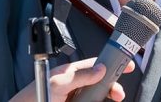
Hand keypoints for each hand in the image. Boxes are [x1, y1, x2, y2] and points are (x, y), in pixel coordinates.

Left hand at [9, 58, 134, 101]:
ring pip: (99, 95)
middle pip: (101, 82)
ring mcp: (76, 97)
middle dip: (113, 85)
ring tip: (114, 99)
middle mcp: (76, 85)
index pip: (97, 64)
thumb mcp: (58, 82)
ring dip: (108, 96)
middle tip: (119, 93)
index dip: (112, 63)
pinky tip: (105, 101)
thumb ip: (80, 74)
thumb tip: (101, 69)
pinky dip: (101, 101)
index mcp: (72, 72)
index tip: (127, 64)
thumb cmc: (33, 96)